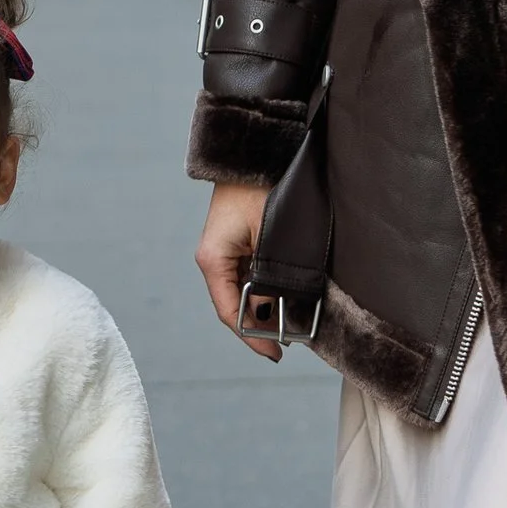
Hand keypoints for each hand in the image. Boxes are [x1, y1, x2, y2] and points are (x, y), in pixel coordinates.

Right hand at [194, 183, 281, 361]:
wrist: (255, 154)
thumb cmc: (262, 189)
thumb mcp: (270, 240)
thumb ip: (268, 280)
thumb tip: (271, 314)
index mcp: (213, 260)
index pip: (229, 312)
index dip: (252, 337)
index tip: (274, 353)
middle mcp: (213, 259)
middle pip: (235, 306)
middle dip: (261, 325)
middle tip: (290, 341)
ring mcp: (223, 252)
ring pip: (242, 292)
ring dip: (264, 308)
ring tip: (293, 322)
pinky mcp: (235, 244)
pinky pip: (247, 276)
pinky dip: (264, 290)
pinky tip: (284, 297)